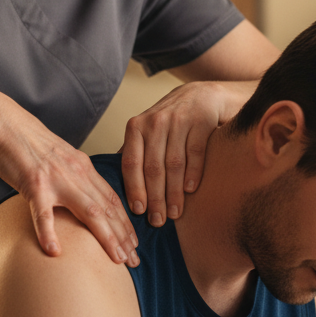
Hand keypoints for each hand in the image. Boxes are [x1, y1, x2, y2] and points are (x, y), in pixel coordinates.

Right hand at [0, 108, 138, 266]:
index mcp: (83, 167)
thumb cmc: (28, 143)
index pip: (112, 198)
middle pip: (107, 208)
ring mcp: (56, 180)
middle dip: (123, 236)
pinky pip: (43, 213)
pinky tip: (54, 251)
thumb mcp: (61, 157)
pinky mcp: (34, 185)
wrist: (5, 125)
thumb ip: (74, 176)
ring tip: (116, 259)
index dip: (125, 222)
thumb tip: (84, 197)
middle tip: (134, 260)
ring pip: (89, 212)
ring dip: (105, 237)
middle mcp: (76, 173)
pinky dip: (49, 233)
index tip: (134, 243)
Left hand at [121, 80, 251, 226]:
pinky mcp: (202, 121)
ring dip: (174, 192)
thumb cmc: (170, 121)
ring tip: (175, 213)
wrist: (202, 95)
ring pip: (174, 164)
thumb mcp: (147, 130)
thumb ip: (134, 152)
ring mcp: (179, 120)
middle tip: (157, 221)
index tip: (138, 211)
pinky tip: (191, 191)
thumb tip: (113, 183)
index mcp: (136, 127)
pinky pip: (195, 153)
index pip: (131, 163)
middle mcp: (155, 122)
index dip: (134, 188)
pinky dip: (193, 174)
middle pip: (153, 167)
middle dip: (155, 198)